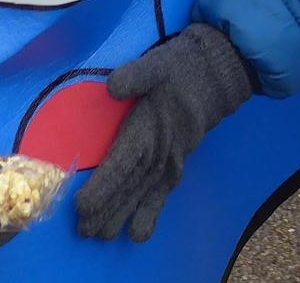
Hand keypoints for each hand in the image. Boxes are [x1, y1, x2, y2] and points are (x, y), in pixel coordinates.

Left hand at [77, 23, 253, 243]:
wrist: (217, 75)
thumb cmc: (181, 68)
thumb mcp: (157, 63)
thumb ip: (136, 75)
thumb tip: (112, 87)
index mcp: (149, 129)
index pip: (122, 164)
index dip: (102, 188)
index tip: (82, 205)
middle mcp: (160, 152)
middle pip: (129, 187)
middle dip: (106, 210)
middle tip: (84, 230)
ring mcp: (170, 161)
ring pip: (144, 195)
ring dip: (123, 216)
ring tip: (101, 236)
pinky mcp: (177, 164)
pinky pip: (163, 194)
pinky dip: (152, 214)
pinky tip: (140, 233)